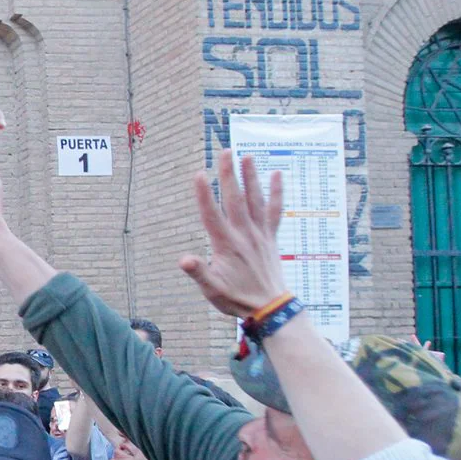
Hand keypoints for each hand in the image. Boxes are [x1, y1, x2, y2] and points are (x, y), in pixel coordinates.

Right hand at [178, 152, 288, 317]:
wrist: (270, 307)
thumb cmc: (236, 299)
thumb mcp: (212, 290)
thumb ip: (198, 273)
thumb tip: (184, 260)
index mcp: (226, 245)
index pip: (211, 215)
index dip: (203, 195)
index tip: (198, 175)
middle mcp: (244, 234)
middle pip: (235, 199)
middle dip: (229, 175)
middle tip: (225, 152)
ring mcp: (260, 234)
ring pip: (255, 200)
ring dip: (251, 177)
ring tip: (247, 156)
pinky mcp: (270, 237)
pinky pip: (275, 210)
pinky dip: (277, 193)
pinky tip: (277, 175)